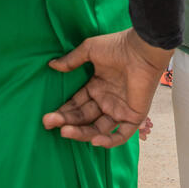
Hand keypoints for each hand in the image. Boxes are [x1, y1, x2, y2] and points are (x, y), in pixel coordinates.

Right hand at [41, 29, 171, 147]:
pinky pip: (121, 134)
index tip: (47, 118)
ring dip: (82, 132)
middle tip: (49, 123)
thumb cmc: (118, 46)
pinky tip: (94, 140)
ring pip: (98, 128)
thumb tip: (51, 65)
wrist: (142, 49)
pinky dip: (109, 141)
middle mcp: (107, 100)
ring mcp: (120, 109)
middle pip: (84, 118)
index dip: (63, 112)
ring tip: (65, 131)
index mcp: (97, 87)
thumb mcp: (90, 50)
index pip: (76, 105)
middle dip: (66, 122)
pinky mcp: (134, 116)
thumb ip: (72, 60)